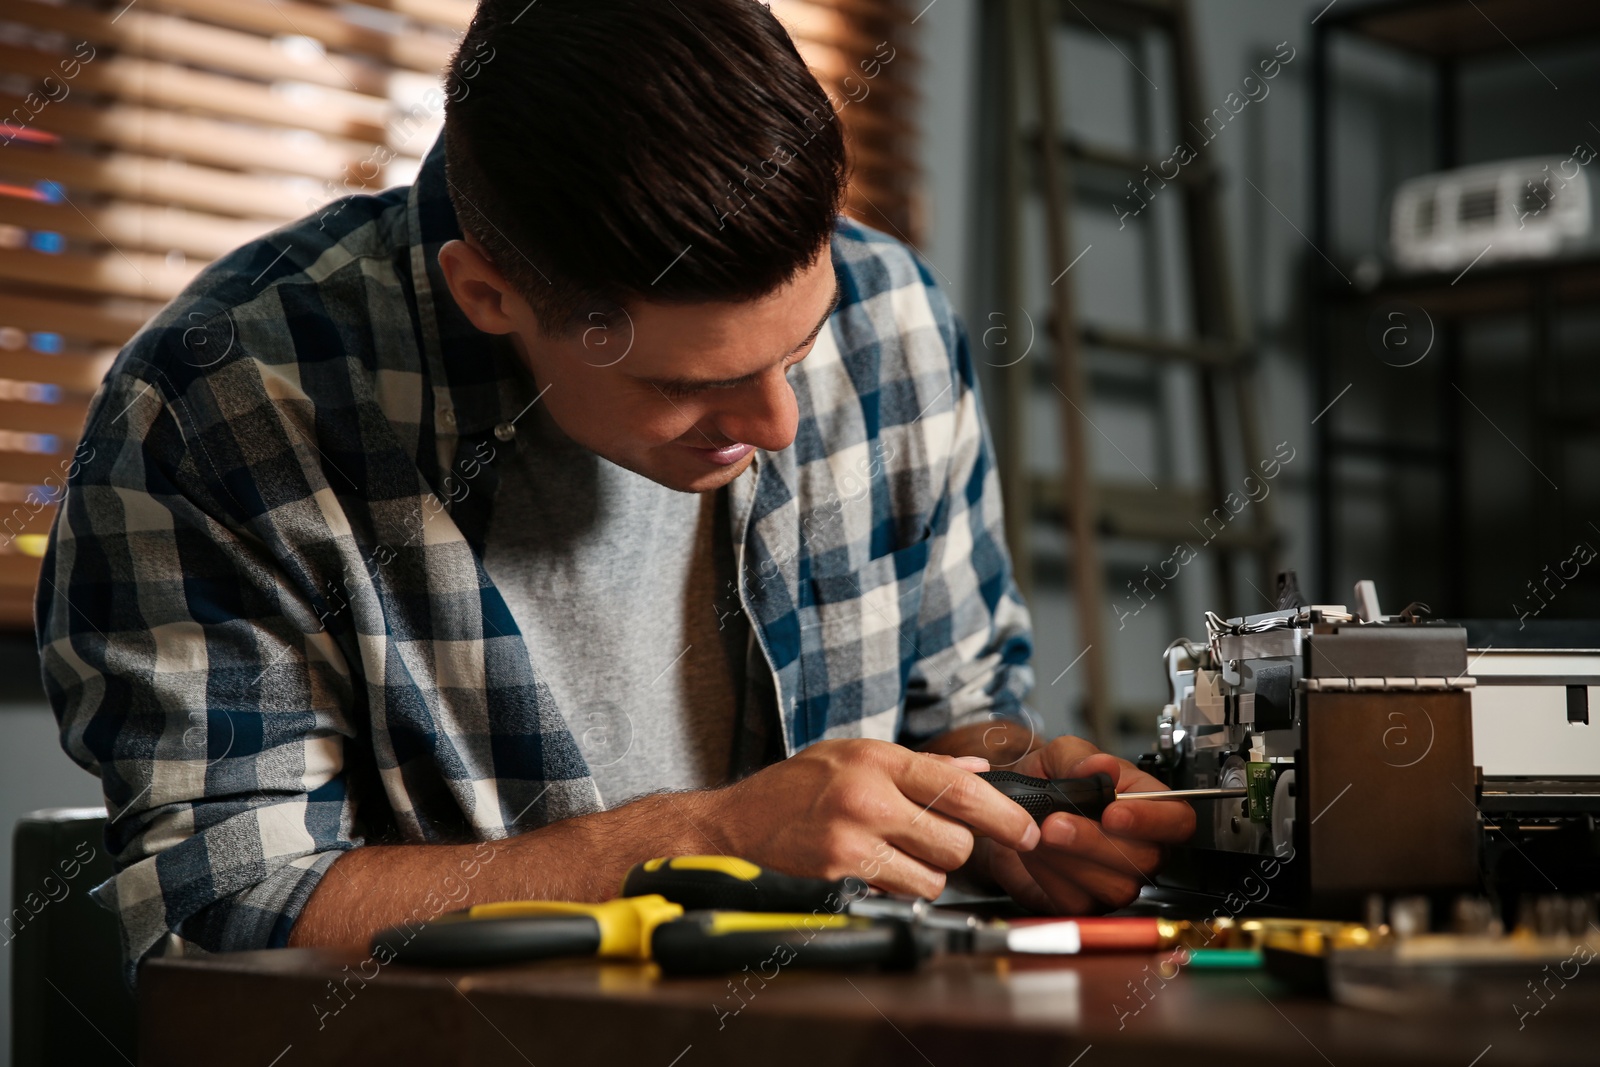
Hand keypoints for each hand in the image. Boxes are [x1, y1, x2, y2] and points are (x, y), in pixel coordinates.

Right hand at [699, 738, 1040, 898]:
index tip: (1028, 830)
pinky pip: (903, 892)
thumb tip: (979, 767)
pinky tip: (873, 871)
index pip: (960, 785)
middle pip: (957, 839)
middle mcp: (868, 793)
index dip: (1004, 813)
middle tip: (931, 841)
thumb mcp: (855, 757)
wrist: (734, 823)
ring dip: (927, 873)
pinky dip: (899, 889)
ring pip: (935, 873)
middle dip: (954, 848)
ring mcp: (853, 835)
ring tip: (893, 856)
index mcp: (877, 758)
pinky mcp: (841, 872)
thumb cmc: (796, 789)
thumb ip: (919, 766)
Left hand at [976, 736, 1194, 912]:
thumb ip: (1078, 757)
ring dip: (1071, 860)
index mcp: (1146, 805)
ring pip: (1116, 887)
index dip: (1152, 820)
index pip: (1178, 820)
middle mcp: (1139, 847)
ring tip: (1040, 834)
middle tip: (1056, 823)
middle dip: (1096, 841)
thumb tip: (1101, 766)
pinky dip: (1050, 877)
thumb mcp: (1058, 755)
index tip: (1113, 813)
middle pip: (1147, 859)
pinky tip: (1034, 852)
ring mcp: (1116, 880)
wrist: (1012, 810)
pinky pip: (1079, 902)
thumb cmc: (1047, 782)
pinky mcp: (1086, 903)